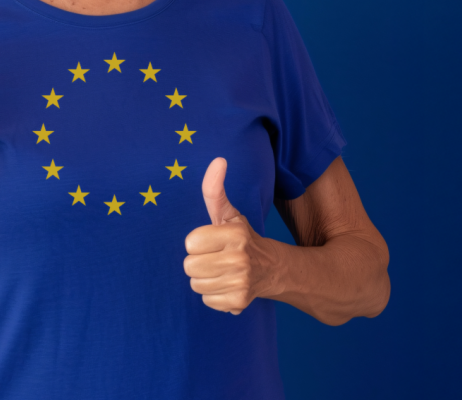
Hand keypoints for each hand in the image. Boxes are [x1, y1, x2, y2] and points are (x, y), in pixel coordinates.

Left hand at [183, 157, 270, 314]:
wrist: (272, 269)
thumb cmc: (241, 237)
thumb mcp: (228, 214)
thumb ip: (215, 189)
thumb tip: (218, 160)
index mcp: (235, 234)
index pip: (190, 242)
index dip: (197, 241)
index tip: (212, 241)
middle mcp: (240, 258)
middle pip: (189, 266)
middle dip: (199, 262)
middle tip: (216, 257)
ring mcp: (240, 282)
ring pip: (195, 284)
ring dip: (205, 279)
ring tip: (222, 271)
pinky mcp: (239, 302)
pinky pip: (206, 300)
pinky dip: (214, 295)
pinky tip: (228, 285)